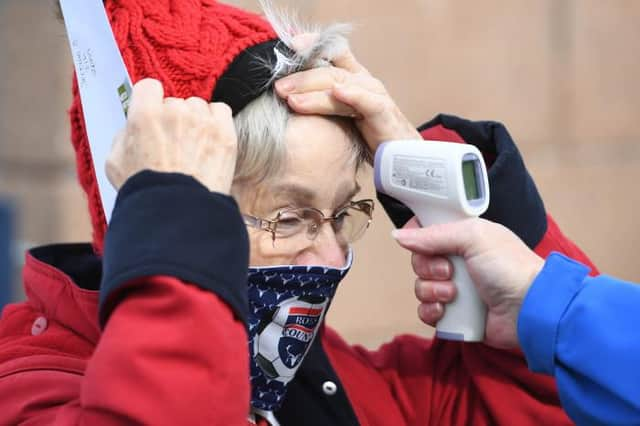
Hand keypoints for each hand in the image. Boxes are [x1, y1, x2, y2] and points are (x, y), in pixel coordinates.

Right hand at [106, 79, 237, 193]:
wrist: (179, 212)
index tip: (154, 114)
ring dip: (195, 122)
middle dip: (173, 119)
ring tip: (192, 149)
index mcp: (145, 115)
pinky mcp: (224, 133)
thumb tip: (134, 126)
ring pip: (198, 107)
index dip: (150, 101)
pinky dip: (216, 122)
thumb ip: (124, 135)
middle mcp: (175, 112)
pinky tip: (209, 141)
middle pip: (175, 102)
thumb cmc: (146, 191)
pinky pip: (221, 111)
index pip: (148, 87)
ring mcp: (202, 121)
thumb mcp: (115, 162)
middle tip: (173, 145)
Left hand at [274, 35, 420, 152]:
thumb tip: (287, 101)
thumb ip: (322, 104)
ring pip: (341, 85)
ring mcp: (375, 96)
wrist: (403, 160)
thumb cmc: (370, 138)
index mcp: (353, 79)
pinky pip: (368, 101)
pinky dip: (353, 95)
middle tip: (278, 88)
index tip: (290, 45)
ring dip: (314, 91)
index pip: (333, 52)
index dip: (313, 45)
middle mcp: (364, 82)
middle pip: (329, 72)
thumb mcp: (343, 117)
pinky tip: (338, 93)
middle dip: (301, 79)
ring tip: (291, 99)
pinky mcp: (384, 114)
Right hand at [393, 218, 544, 348]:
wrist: (530, 310)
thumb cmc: (510, 268)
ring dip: (432, 291)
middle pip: (419, 261)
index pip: (427, 232)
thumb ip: (434, 234)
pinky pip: (426, 312)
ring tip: (454, 294)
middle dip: (428, 268)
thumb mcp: (474, 237)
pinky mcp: (454, 315)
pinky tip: (446, 311)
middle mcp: (458, 262)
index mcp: (464, 238)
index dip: (419, 237)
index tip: (422, 242)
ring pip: (420, 288)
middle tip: (449, 271)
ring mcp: (455, 289)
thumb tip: (398, 235)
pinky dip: (432, 312)